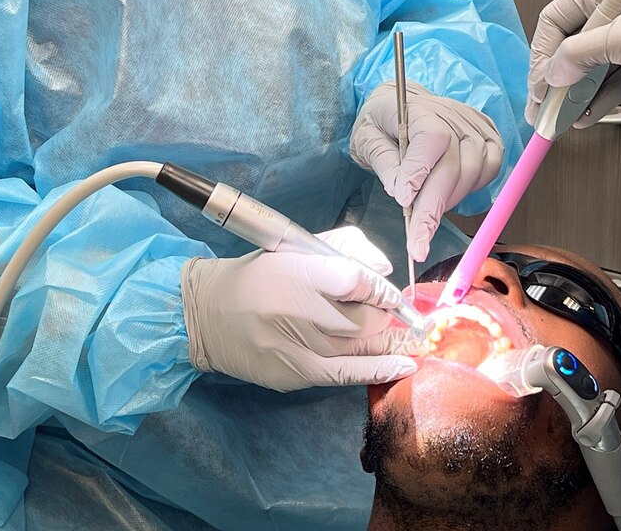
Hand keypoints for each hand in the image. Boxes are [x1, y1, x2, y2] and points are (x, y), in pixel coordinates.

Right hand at [181, 226, 415, 390]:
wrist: (207, 315)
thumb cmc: (259, 276)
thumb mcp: (295, 247)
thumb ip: (344, 248)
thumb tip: (385, 271)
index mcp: (295, 270)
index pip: (354, 280)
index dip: (381, 289)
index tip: (392, 294)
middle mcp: (297, 310)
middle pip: (363, 317)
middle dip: (386, 316)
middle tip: (396, 316)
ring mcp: (296, 346)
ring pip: (361, 346)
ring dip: (391, 342)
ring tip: (414, 339)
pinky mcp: (295, 373)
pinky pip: (346, 374)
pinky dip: (379, 370)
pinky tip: (404, 365)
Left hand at [349, 82, 502, 262]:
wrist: (403, 104)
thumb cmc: (383, 123)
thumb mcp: (366, 138)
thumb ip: (383, 162)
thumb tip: (399, 190)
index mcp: (416, 109)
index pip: (432, 137)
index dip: (420, 171)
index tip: (403, 200)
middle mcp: (451, 113)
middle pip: (454, 163)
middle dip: (433, 208)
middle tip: (418, 241)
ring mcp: (474, 124)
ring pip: (473, 171)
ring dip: (449, 201)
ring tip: (427, 212)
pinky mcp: (488, 136)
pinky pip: (489, 169)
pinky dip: (470, 189)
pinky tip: (449, 195)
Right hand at [527, 0, 620, 127]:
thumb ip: (584, 54)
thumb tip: (551, 74)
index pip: (557, 19)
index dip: (542, 55)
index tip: (538, 90)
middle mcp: (618, 5)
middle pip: (573, 44)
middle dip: (557, 80)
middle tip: (542, 113)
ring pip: (594, 65)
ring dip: (577, 93)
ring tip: (562, 121)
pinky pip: (618, 77)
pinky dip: (602, 97)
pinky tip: (587, 116)